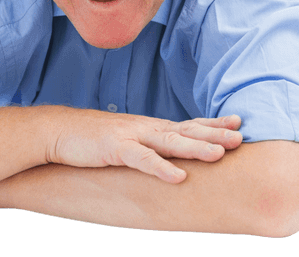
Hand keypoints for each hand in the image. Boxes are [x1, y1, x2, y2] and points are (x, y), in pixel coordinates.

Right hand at [48, 109, 243, 183]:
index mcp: (151, 127)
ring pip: (170, 141)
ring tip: (220, 154)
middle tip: (241, 138)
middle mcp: (147, 128)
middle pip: (187, 130)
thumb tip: (170, 157)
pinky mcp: (115, 148)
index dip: (213, 124)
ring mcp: (132, 136)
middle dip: (215, 134)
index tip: (239, 123)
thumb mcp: (128, 140)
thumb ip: (149, 146)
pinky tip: (179, 177)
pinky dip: (161, 168)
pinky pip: (142, 159)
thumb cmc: (94, 139)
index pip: (188, 123)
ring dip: (196, 147)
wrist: (57, 131)